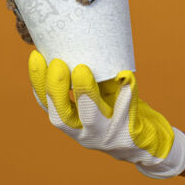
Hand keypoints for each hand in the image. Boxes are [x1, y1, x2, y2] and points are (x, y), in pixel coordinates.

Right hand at [27, 50, 184, 178]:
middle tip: (58, 62)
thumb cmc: (120, 113)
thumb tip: (81, 41)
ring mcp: (106, 135)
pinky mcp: (128, 133)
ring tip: (83, 69)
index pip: (48, 105)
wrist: (147, 143)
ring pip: (91, 118)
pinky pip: (127, 111)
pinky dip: (127, 92)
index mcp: (73, 123)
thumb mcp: (101, 99)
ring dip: (85, 92)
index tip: (36, 56)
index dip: (39, 82)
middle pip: (62, 117)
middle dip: (57, 89)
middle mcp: (85, 133)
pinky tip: (127, 76)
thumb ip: (90, 80)